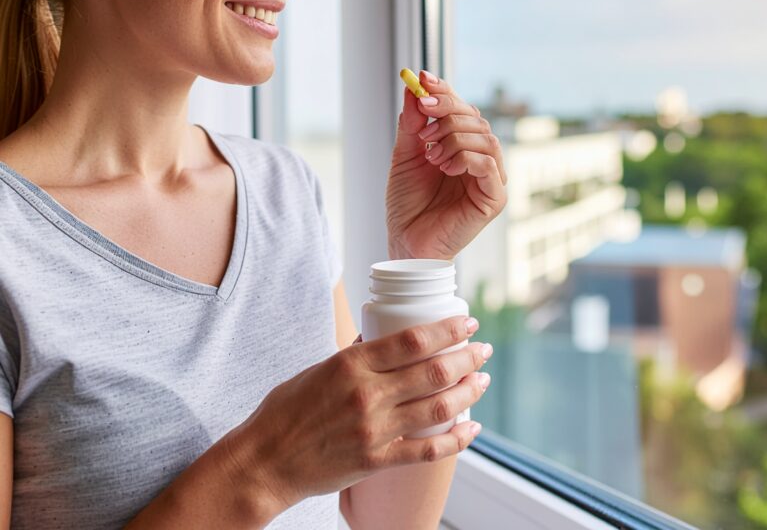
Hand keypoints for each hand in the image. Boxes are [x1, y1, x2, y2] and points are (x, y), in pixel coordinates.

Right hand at [229, 316, 491, 509]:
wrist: (264, 461)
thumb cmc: (287, 410)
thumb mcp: (319, 368)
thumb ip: (356, 354)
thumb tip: (384, 335)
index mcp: (352, 364)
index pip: (412, 340)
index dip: (447, 330)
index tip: (468, 322)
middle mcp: (367, 394)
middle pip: (432, 372)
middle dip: (466, 358)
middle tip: (484, 349)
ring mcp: (374, 430)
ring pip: (437, 408)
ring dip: (467, 392)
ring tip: (482, 381)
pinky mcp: (376, 461)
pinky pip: (427, 451)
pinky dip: (455, 440)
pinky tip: (472, 429)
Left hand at [386, 71, 507, 259]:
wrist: (405, 240)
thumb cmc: (408, 202)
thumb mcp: (405, 155)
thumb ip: (412, 123)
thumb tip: (415, 86)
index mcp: (462, 145)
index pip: (462, 108)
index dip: (445, 91)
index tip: (422, 78)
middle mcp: (479, 158)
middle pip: (476, 118)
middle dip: (446, 112)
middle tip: (422, 120)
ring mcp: (490, 178)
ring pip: (485, 137)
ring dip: (454, 137)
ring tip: (431, 154)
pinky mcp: (494, 198)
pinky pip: (490, 165)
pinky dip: (466, 158)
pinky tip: (445, 167)